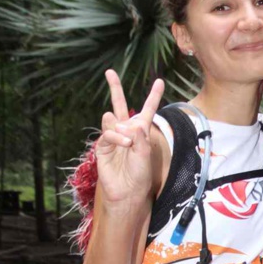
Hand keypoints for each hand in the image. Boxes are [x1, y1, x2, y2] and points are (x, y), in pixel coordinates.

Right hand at [95, 71, 163, 207]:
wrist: (127, 191)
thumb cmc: (140, 175)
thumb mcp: (146, 154)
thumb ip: (140, 137)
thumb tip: (125, 123)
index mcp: (141, 131)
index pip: (148, 110)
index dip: (154, 96)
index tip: (160, 81)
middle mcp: (127, 131)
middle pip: (120, 105)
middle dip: (115, 88)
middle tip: (109, 72)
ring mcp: (113, 137)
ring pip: (113, 119)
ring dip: (122, 130)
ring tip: (128, 144)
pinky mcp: (102, 145)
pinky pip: (107, 133)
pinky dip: (116, 137)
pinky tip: (123, 144)